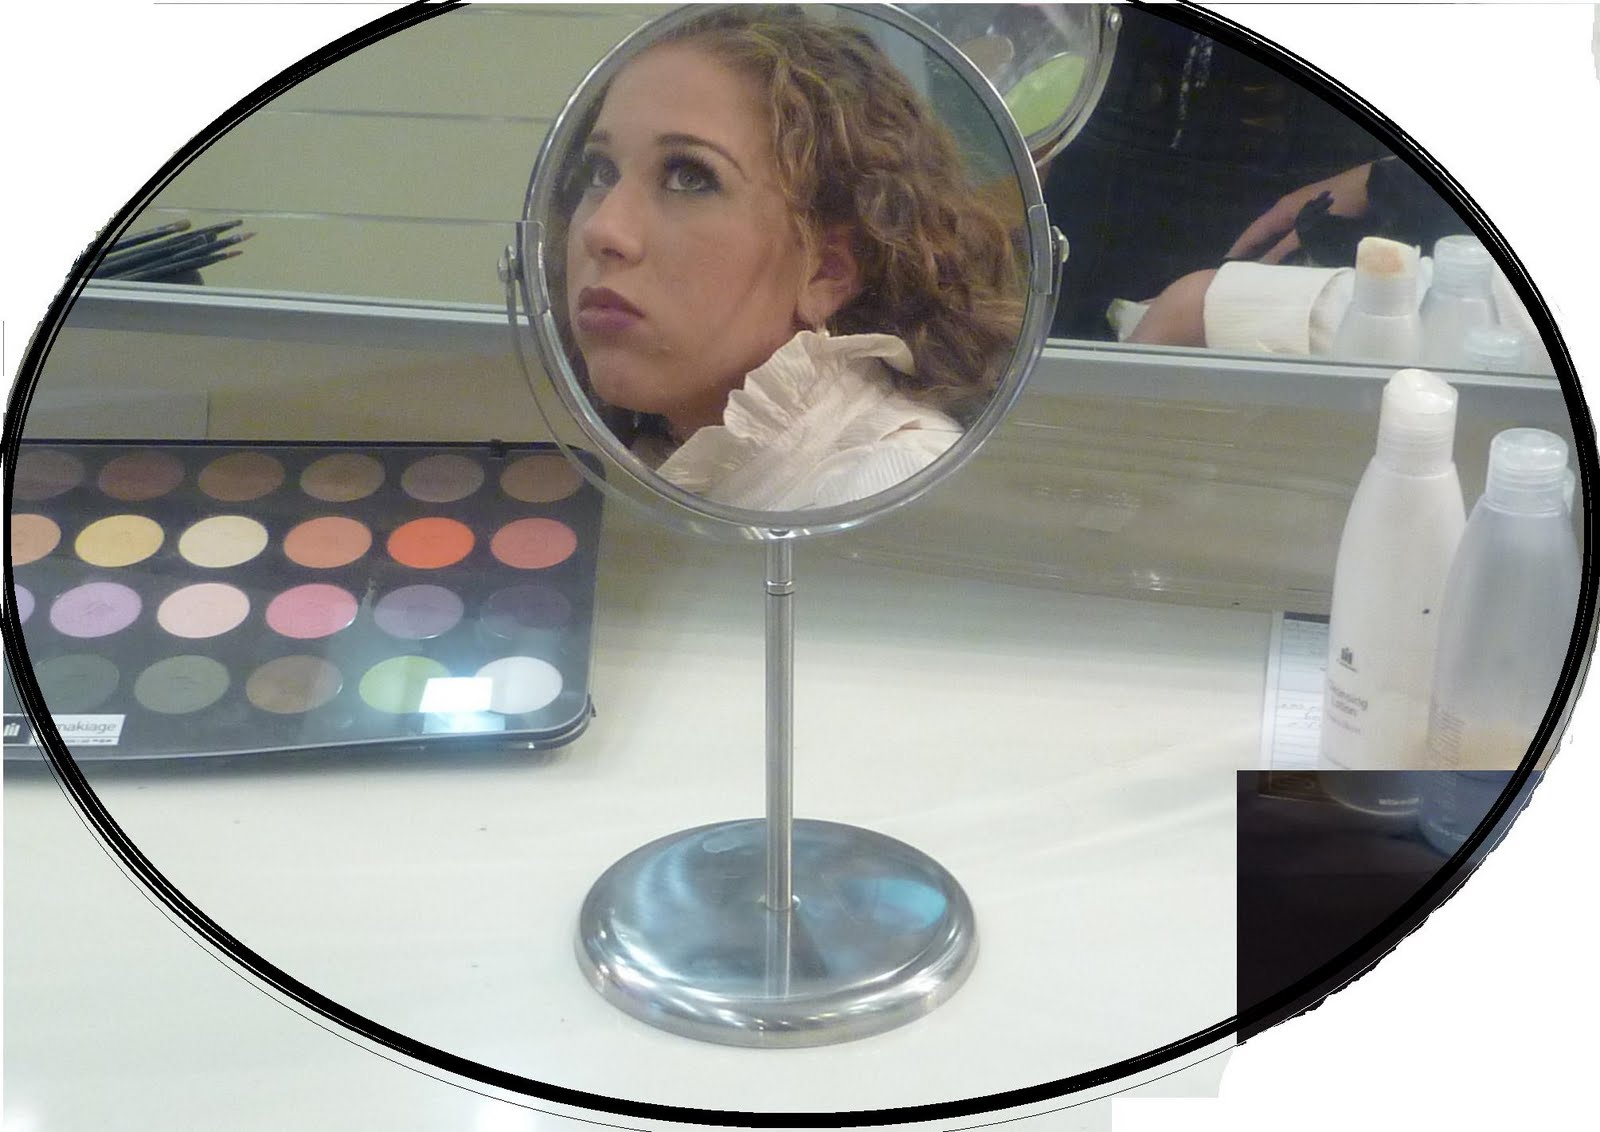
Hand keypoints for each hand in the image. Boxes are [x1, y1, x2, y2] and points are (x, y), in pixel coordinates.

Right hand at [1225, 162, 1375, 263]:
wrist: (1373, 191)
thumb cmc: (1337, 205)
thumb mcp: (1306, 228)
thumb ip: (1283, 249)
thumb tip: (1260, 269)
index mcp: (1282, 210)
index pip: (1252, 232)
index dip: (1238, 249)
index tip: (1222, 268)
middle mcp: (1290, 212)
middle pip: (1265, 237)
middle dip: (1253, 255)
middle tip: (1240, 279)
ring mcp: (1305, 217)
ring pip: (1281, 241)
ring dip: (1272, 257)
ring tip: (1262, 278)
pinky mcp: (1319, 223)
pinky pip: (1296, 242)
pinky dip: (1290, 255)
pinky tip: (1289, 268)